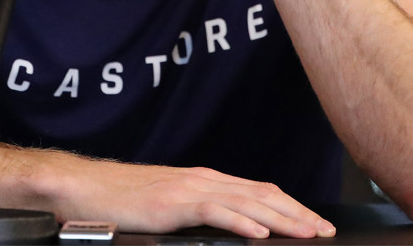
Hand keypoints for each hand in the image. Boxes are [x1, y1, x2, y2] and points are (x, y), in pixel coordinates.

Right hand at [32, 151, 335, 238]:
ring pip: (246, 201)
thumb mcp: (171, 202)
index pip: (259, 190)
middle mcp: (203, 179)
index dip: (291, 206)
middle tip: (325, 231)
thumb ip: (201, 209)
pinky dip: (240, 221)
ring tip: (306, 233)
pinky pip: (213, 211)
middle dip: (298, 213)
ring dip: (281, 218)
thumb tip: (232, 224)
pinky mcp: (172, 204)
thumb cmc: (124, 199)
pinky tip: (259, 233)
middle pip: (262, 194)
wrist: (86, 187)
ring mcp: (188, 190)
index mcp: (205, 180)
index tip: (316, 222)